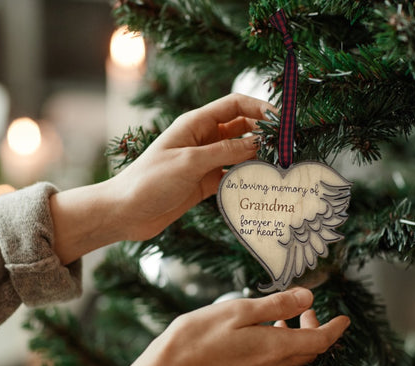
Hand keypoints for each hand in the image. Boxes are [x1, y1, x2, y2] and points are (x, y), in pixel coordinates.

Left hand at [50, 93, 273, 264]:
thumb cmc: (150, 181)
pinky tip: (259, 185)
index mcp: (195, 124)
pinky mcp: (204, 183)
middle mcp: (202, 139)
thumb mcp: (189, 162)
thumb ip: (224, 151)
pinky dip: (245, 178)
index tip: (281, 120)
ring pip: (239, 153)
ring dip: (257, 157)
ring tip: (279, 166)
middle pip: (241, 128)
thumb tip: (258, 143)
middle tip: (286, 146)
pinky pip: (231, 175)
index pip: (234, 105)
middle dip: (263, 133)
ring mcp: (204, 162)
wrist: (127, 212)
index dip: (259, 108)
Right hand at [97, 288, 349, 365]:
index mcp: (275, 350)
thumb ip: (277, 305)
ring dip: (291, 340)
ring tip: (279, 320)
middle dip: (312, 329)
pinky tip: (257, 338)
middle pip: (305, 352)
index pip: (319, 341)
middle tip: (304, 309)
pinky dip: (275, 352)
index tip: (345, 319)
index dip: (335, 329)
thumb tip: (308, 296)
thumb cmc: (199, 337)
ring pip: (287, 361)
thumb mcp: (239, 311)